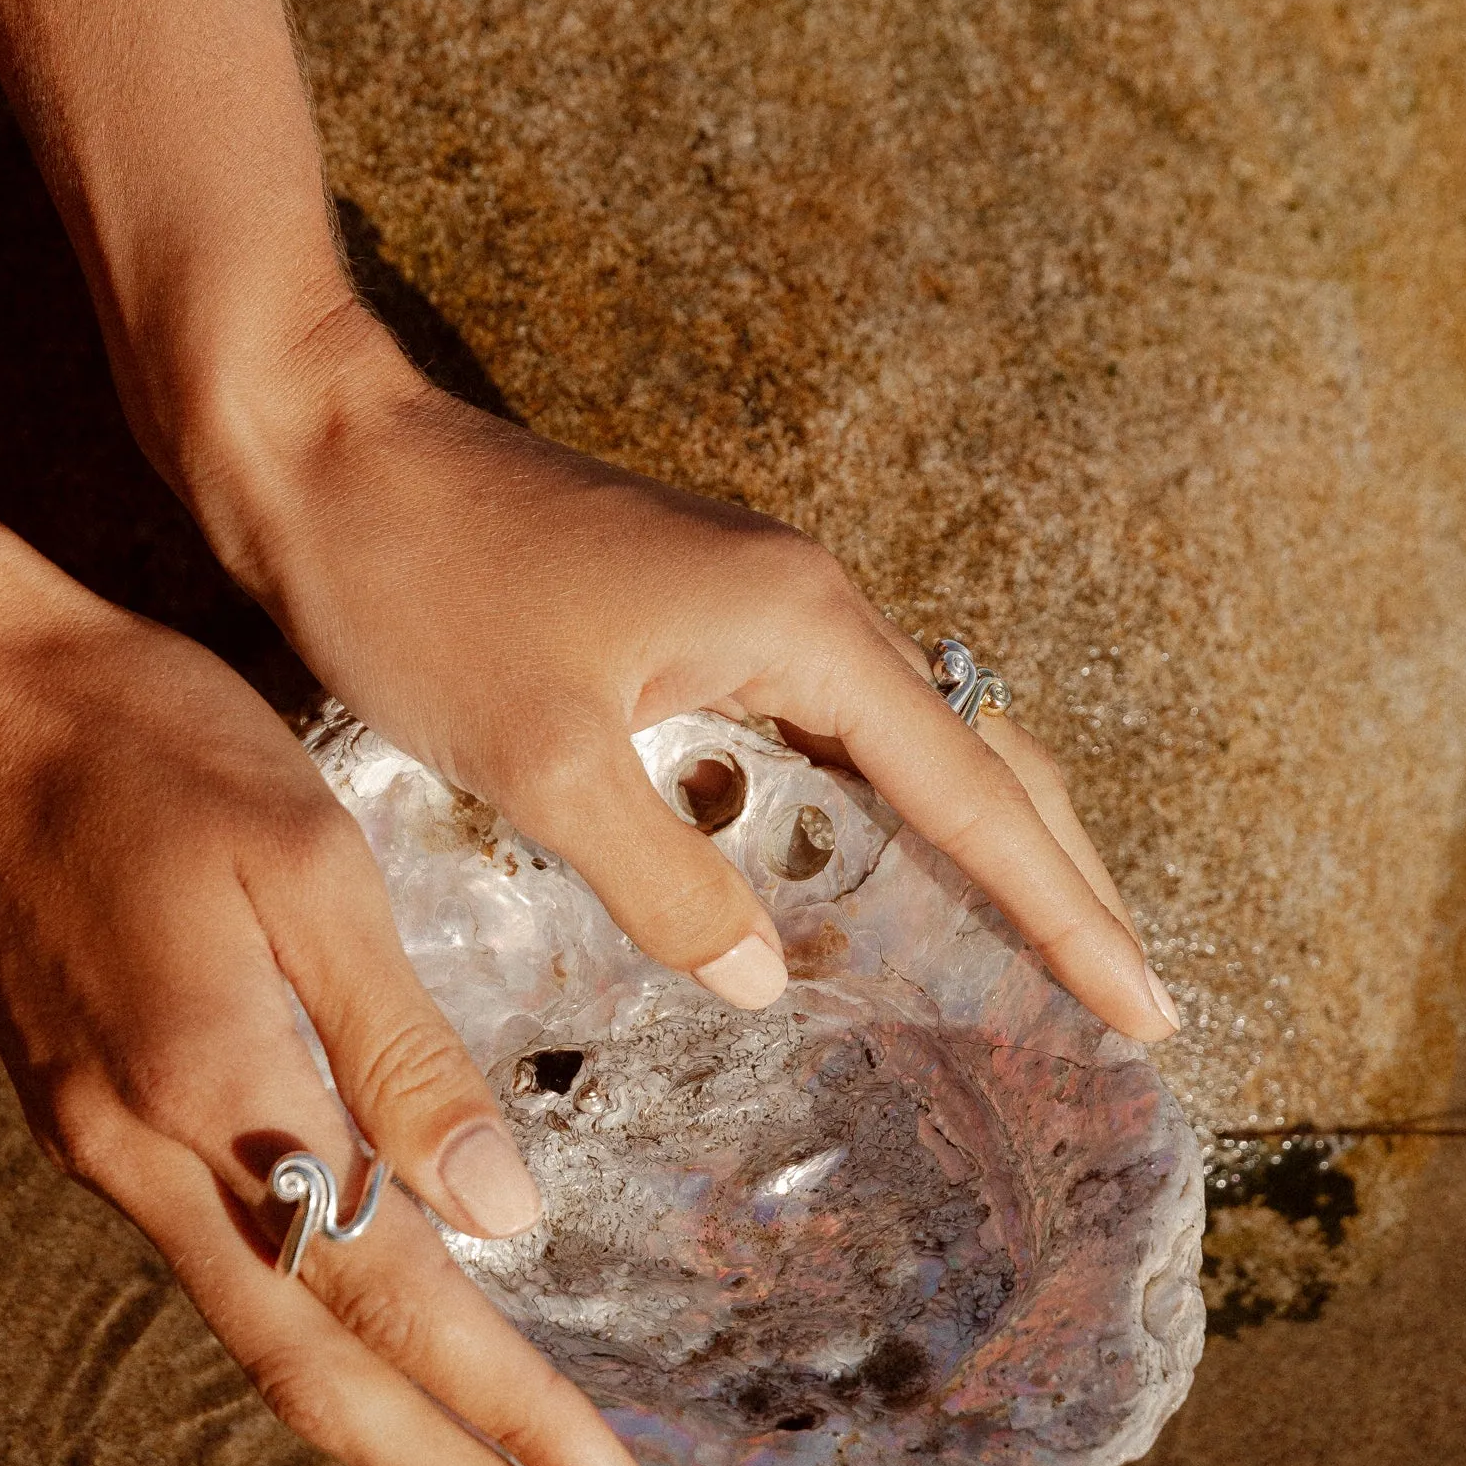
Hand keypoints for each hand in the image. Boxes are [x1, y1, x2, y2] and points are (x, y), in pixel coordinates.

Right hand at [0, 581, 652, 1465]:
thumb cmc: (147, 745)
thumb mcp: (312, 866)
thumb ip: (404, 1048)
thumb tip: (503, 1222)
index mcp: (217, 1099)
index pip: (396, 1305)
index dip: (509, 1418)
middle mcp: (149, 1164)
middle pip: (323, 1385)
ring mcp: (108, 1153)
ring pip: (271, 1346)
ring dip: (399, 1436)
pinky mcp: (94, 1121)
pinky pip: (230, 1275)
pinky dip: (328, 1347)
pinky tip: (394, 1356)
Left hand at [184, 308, 1179, 1041]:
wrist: (319, 456)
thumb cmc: (421, 591)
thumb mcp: (539, 763)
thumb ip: (667, 883)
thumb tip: (773, 983)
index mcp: (799, 626)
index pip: (975, 797)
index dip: (1067, 915)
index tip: (1146, 1009)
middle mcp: (807, 606)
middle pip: (982, 762)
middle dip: (1061, 884)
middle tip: (1125, 1003)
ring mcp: (756, 609)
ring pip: (911, 751)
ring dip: (982, 855)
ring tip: (1037, 967)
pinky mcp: (698, 624)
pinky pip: (830, 740)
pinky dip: (881, 824)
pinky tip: (870, 898)